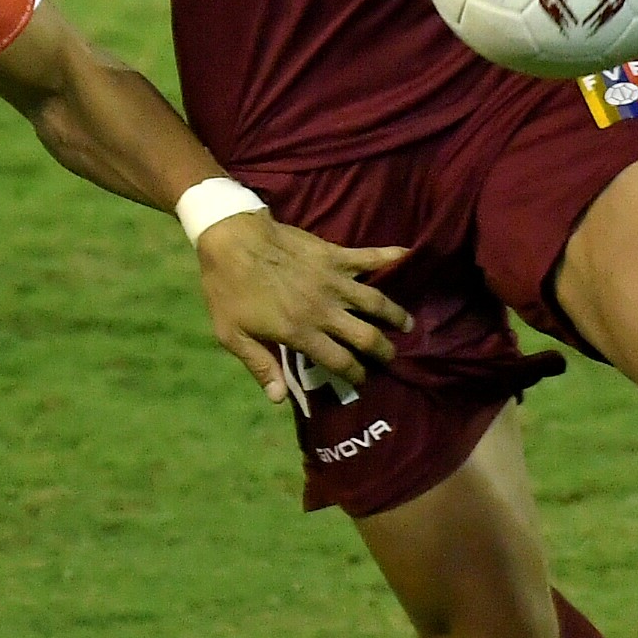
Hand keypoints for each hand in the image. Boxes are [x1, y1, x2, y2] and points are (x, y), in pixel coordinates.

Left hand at [193, 214, 411, 405]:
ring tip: (408, 324)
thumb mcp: (232, 335)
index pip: (340, 362)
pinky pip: (369, 257)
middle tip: (390, 357)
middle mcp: (324, 310)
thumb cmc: (228, 289)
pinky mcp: (334, 255)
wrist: (231, 239)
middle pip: (366, 336)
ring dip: (396, 314)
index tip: (362, 380)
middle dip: (383, 351)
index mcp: (300, 332)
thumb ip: (259, 366)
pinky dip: (391, 256)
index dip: (356, 375)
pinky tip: (409, 256)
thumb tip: (279, 398)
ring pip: (376, 302)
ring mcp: (332, 281)